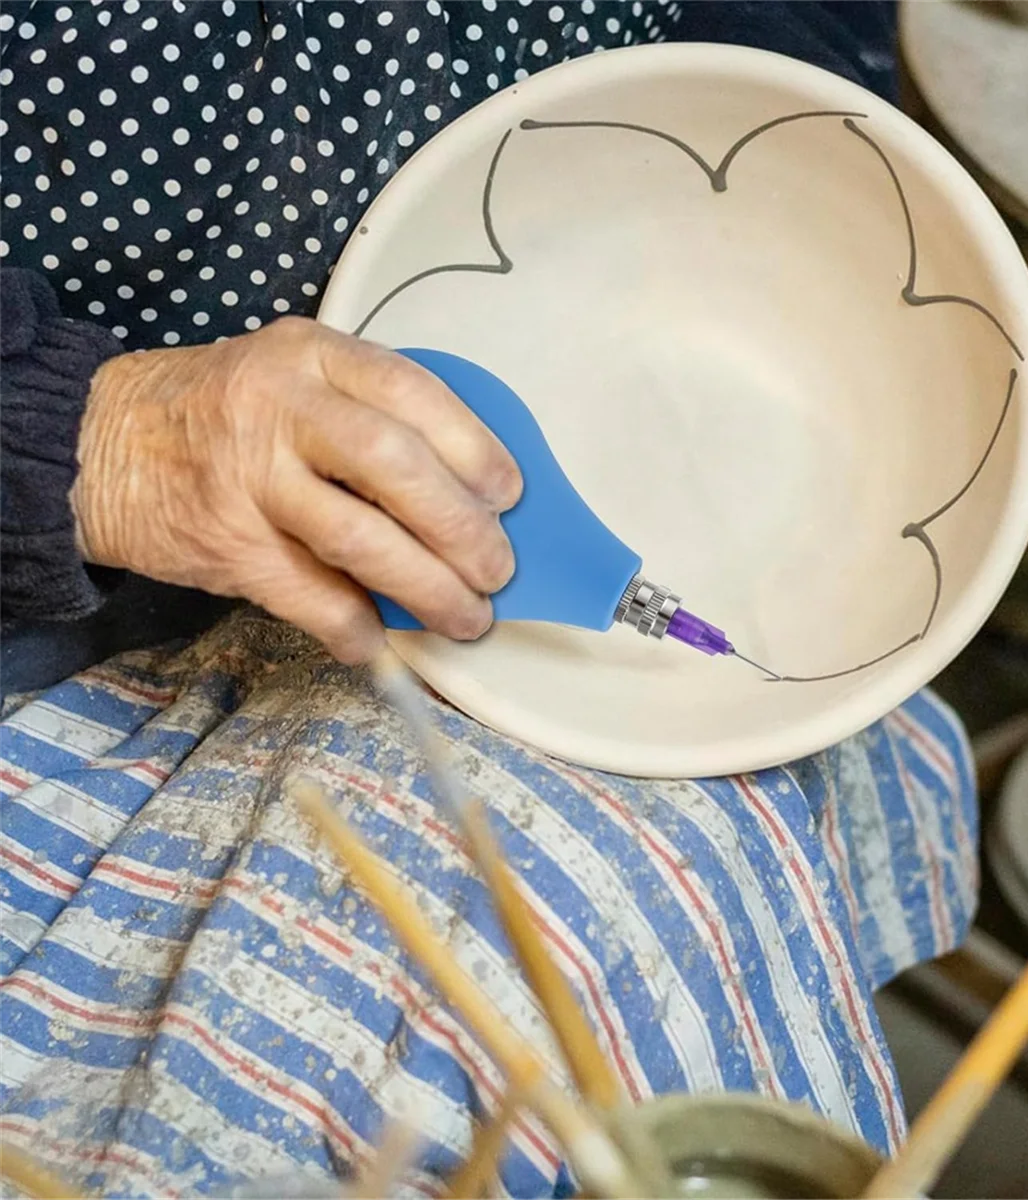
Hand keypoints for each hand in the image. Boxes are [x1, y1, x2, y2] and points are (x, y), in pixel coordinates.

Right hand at [71, 317, 521, 662]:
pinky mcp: (224, 543)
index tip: (509, 494)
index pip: (413, 393)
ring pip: (358, 537)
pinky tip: (380, 640)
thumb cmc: (222, 412)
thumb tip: (467, 496)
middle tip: (497, 569)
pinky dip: (354, 626)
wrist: (97, 442)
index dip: (474, 448)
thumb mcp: (293, 377)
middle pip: (394, 465)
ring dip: (427, 586)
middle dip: (461, 528)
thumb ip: (367, 415)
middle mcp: (280, 406)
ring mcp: (247, 476)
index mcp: (312, 356)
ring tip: (465, 616)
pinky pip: (307, 595)